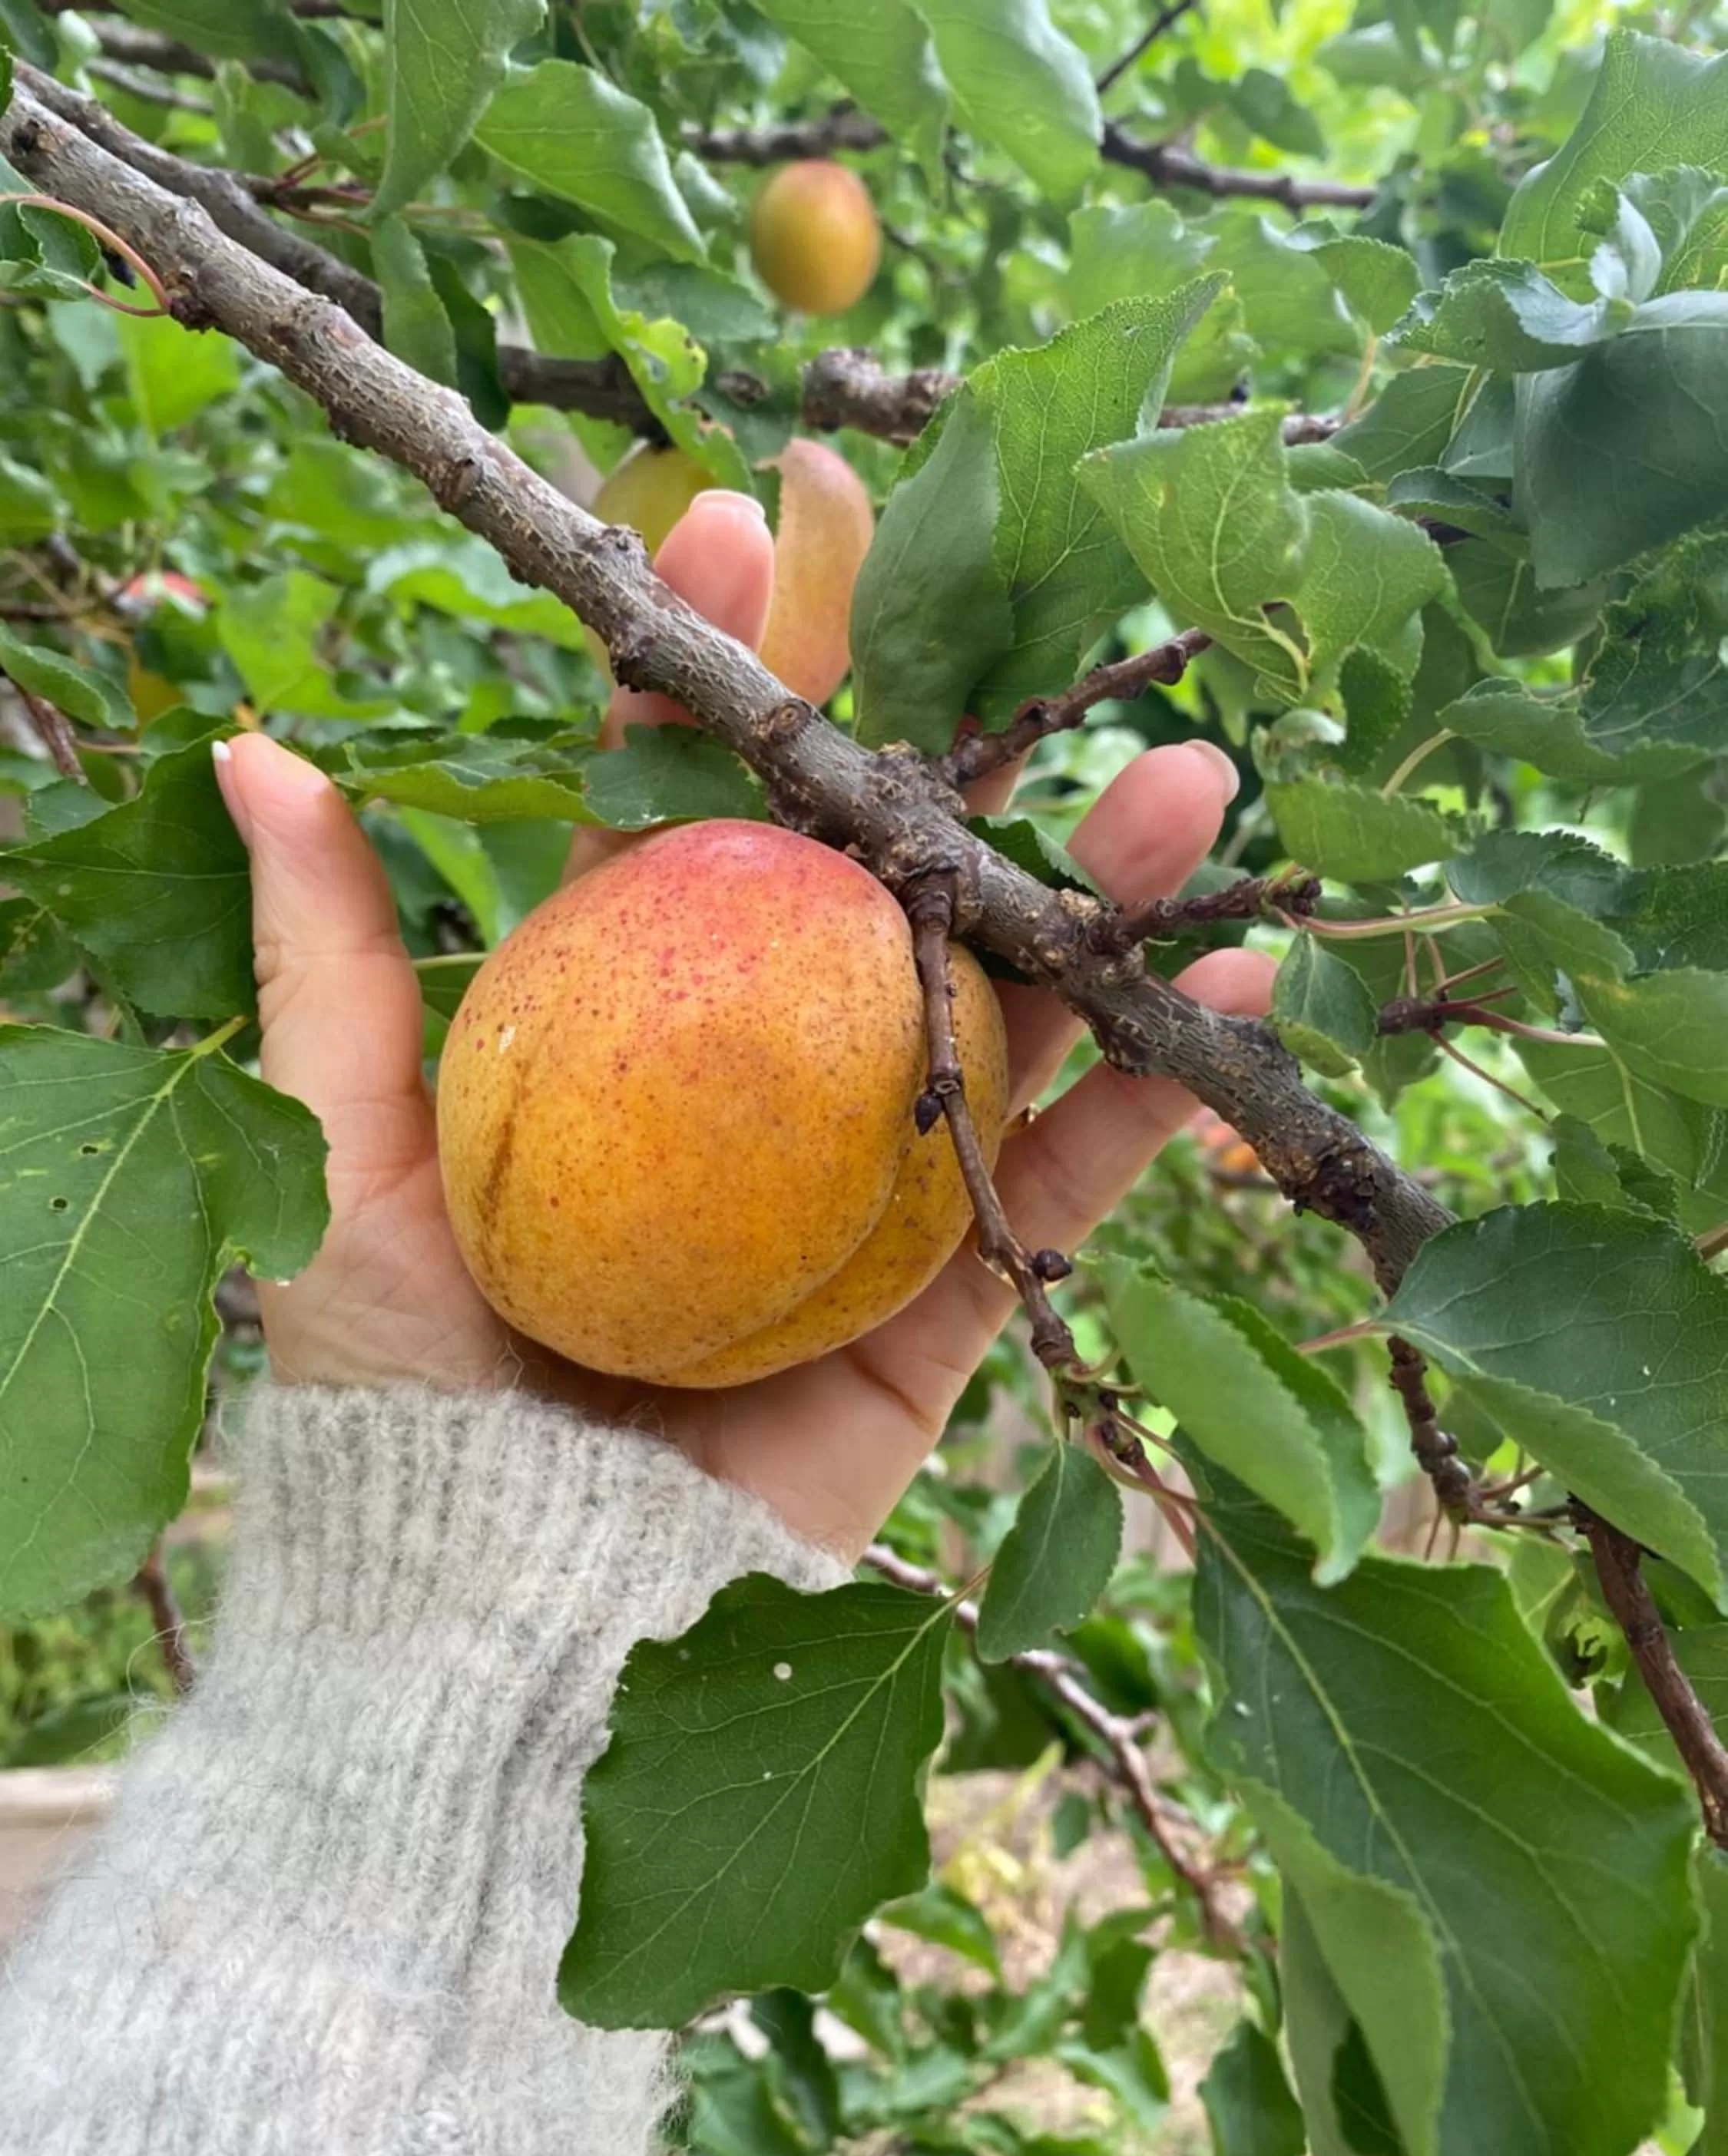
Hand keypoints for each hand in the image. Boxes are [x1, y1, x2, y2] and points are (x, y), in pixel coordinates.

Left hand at [215, 491, 1272, 1558]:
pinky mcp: (954, 1289)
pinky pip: (1071, 1177)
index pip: (689, 808)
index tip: (748, 529)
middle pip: (873, 881)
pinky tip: (1231, 984)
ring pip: (1005, 1004)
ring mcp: (872, 1175)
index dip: (728, 672)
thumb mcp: (350, 1151)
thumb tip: (255, 749)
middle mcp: (767, 1078)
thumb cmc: (410, 1384)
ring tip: (1179, 781)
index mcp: (635, 1025)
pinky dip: (1154, 1090)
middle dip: (949, 743)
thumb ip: (336, 961)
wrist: (514, 1599)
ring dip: (1100, 891)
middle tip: (1005, 605)